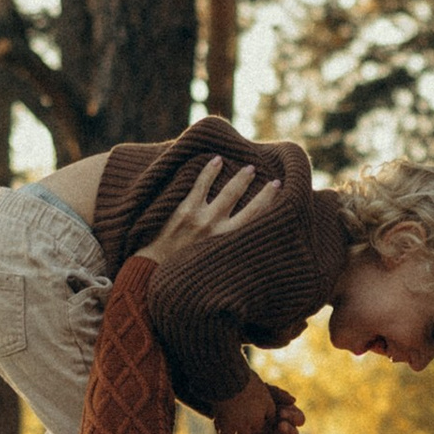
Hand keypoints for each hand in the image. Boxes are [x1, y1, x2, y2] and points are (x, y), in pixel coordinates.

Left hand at [132, 153, 285, 267]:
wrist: (152, 272)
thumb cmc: (184, 272)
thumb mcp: (213, 267)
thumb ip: (228, 255)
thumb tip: (246, 252)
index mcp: (228, 246)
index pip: (256, 222)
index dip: (270, 205)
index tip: (281, 194)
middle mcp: (218, 232)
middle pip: (248, 206)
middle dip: (264, 192)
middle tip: (274, 180)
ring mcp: (201, 219)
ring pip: (227, 193)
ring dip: (240, 178)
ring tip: (249, 168)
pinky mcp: (184, 211)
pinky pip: (200, 185)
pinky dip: (209, 171)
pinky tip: (217, 160)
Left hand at [212, 377, 303, 433]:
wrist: (228, 398)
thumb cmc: (248, 393)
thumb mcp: (263, 390)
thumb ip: (278, 393)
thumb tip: (293, 400)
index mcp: (286, 415)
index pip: (298, 419)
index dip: (293, 417)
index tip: (282, 412)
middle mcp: (280, 429)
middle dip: (288, 431)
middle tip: (280, 426)